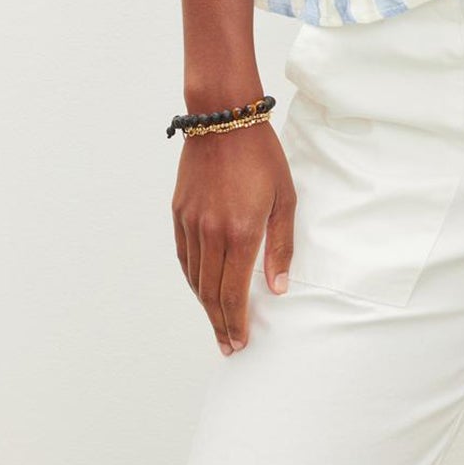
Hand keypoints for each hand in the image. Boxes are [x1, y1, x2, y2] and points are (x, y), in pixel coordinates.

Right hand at [171, 121, 296, 353]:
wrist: (223, 119)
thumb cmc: (261, 156)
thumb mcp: (284, 198)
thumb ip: (280, 246)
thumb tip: (277, 288)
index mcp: (240, 232)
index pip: (233, 292)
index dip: (236, 321)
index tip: (239, 342)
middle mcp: (211, 233)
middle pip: (210, 293)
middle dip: (220, 323)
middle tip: (228, 345)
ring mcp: (191, 223)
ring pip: (195, 278)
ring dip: (205, 305)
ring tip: (216, 323)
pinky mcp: (179, 212)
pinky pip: (184, 256)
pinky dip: (192, 278)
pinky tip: (200, 288)